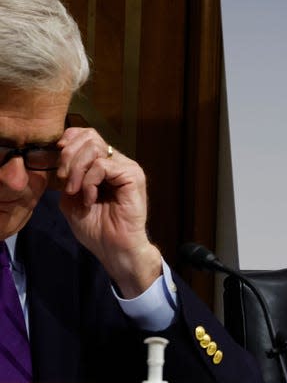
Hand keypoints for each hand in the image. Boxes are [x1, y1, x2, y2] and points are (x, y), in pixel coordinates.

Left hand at [56, 127, 161, 297]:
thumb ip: (67, 177)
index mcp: (106, 164)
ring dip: (76, 170)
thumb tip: (60, 158)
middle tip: (64, 180)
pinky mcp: (133, 177)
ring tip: (75, 191)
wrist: (114, 248)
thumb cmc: (97, 228)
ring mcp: (128, 168)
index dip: (70, 139)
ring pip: (95, 148)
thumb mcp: (71, 199)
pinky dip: (89, 182)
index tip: (57, 159)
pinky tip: (90, 198)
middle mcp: (118, 162)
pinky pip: (102, 166)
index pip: (88, 135)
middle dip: (68, 156)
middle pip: (90, 136)